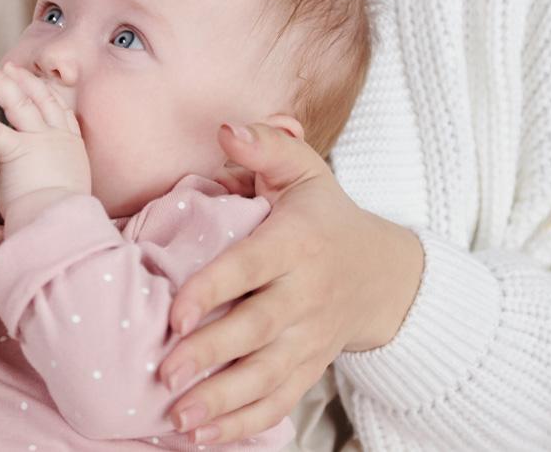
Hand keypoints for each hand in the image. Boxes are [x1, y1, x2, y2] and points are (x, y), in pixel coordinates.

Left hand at [0, 59, 90, 227]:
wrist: (60, 223)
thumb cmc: (58, 216)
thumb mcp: (58, 192)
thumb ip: (40, 182)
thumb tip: (17, 189)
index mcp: (70, 148)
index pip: (59, 111)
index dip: (44, 93)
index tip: (32, 82)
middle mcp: (57, 138)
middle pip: (40, 97)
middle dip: (21, 79)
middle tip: (6, 65)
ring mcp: (40, 140)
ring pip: (19, 102)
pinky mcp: (18, 151)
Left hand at [159, 122, 423, 443]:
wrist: (384, 274)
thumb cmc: (325, 216)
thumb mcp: (303, 171)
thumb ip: (265, 146)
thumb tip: (227, 129)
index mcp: (296, 243)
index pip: (251, 268)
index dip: (214, 290)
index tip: (176, 313)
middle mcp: (305, 296)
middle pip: (256, 330)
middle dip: (211, 355)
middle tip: (166, 372)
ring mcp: (310, 338)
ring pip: (266, 376)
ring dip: (222, 401)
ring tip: (179, 417)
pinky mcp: (310, 368)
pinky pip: (278, 402)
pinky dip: (244, 424)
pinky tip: (204, 438)